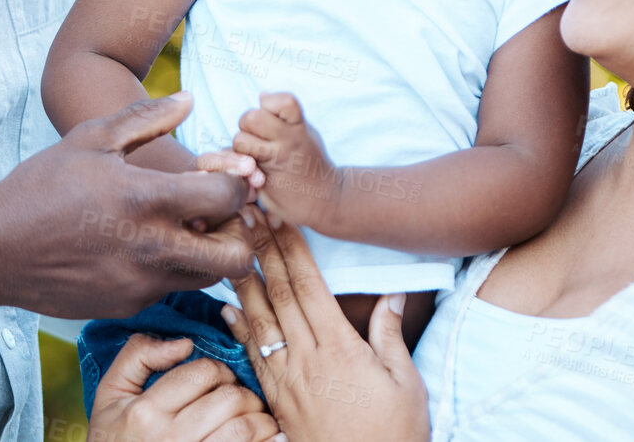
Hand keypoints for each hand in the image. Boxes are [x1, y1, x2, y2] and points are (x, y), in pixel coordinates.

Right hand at [0, 93, 252, 321]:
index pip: (229, 197)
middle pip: (237, 256)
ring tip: (184, 228)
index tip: (222, 177)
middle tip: (215, 213)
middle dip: (238, 232)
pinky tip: (145, 246)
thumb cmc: (41, 186)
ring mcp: (141, 284)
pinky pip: (171, 289)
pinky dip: (173, 269)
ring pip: (210, 278)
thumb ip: (147, 118)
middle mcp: (152, 249)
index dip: (237, 184)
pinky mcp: (128, 305)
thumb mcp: (92, 138)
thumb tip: (189, 99)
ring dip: (209, 253)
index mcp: (147, 200)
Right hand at [89, 334, 283, 441]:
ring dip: (259, 419)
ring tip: (256, 418)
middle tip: (241, 398)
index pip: (201, 373)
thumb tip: (183, 343)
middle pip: (229, 398)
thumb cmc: (112, 441)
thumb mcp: (110, 395)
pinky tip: (270, 438)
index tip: (219, 378)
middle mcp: (169, 437)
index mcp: (145, 411)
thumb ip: (137, 356)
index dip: (218, 369)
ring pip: (244, 428)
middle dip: (243, 392)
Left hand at [221, 214, 429, 441]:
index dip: (291, 247)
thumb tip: (391, 295)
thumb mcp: (406, 383)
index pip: (308, 285)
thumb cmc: (393, 435)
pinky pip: (253, 356)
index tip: (278, 216)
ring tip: (230, 247)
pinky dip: (239, 329)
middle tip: (245, 214)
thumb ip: (390, 336)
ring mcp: (287, 380)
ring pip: (259, 320)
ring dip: (244, 281)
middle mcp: (307, 359)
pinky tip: (227, 309)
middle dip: (261, 249)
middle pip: (278, 293)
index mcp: (339, 348)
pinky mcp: (277, 399)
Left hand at [232, 93, 342, 230]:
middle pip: (252, 117)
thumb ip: (285, 116)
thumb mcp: (305, 133)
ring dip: (242, 146)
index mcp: (299, 127)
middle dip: (248, 124)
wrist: (325, 200)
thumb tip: (262, 95)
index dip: (270, 103)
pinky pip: (238, 163)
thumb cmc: (311, 162)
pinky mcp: (263, 180)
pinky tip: (252, 168)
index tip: (272, 114)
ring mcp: (276, 160)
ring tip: (254, 153)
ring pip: (240, 140)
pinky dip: (239, 164)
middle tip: (257, 137)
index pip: (283, 101)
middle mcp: (288, 141)